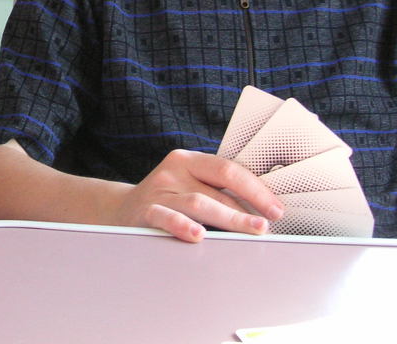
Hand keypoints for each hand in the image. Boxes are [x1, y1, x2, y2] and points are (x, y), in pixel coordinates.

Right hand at [119, 149, 283, 242]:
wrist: (120, 210)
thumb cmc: (166, 200)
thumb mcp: (187, 185)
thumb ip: (216, 190)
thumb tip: (263, 208)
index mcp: (188, 160)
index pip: (228, 169)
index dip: (256, 188)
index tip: (276, 208)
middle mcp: (173, 171)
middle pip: (218, 187)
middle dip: (248, 206)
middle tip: (268, 224)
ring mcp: (158, 190)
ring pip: (199, 203)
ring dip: (229, 218)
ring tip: (252, 230)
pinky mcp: (145, 211)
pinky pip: (166, 217)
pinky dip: (183, 226)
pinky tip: (198, 235)